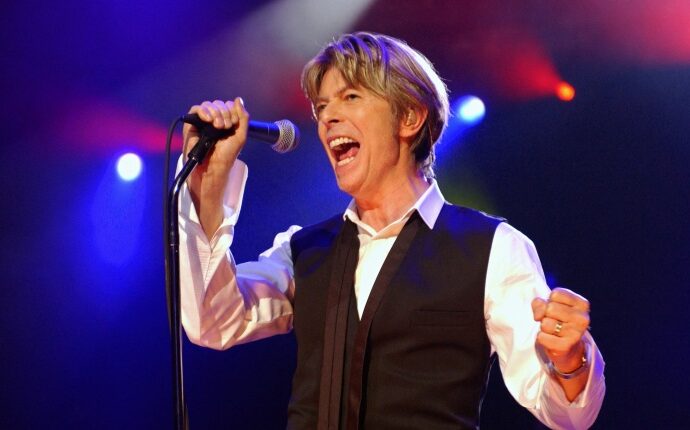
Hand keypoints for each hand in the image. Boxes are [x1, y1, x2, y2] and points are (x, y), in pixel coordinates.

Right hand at [183, 98, 248, 236]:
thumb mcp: (240, 136)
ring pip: (208, 105)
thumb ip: (242, 117)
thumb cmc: (226, 156)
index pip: (229, 106)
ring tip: (218, 126)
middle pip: (219, 104)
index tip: (232, 124)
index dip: (232, 112)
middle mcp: (214, 121)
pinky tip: (208, 120)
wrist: (213, 168)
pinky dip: (203, 111)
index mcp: (226, 122)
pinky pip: (195, 109)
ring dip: (215, 113)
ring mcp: (203, 123)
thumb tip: (238, 99)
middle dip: (224, 113)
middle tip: (225, 127)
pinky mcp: (192, 125)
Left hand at [531, 287, 590, 373]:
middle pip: (550, 308)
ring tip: (553, 331)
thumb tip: (538, 316)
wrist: (568, 347)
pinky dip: (542, 337)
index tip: (557, 309)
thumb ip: (540, 303)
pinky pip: (542, 337)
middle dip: (546, 315)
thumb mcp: (550, 305)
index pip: (556, 294)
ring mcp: (576, 333)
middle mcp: (582, 318)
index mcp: (582, 304)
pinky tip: (551, 339)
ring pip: (545, 323)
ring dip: (544, 327)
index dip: (550, 301)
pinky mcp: (565, 346)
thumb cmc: (558, 320)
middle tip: (554, 321)